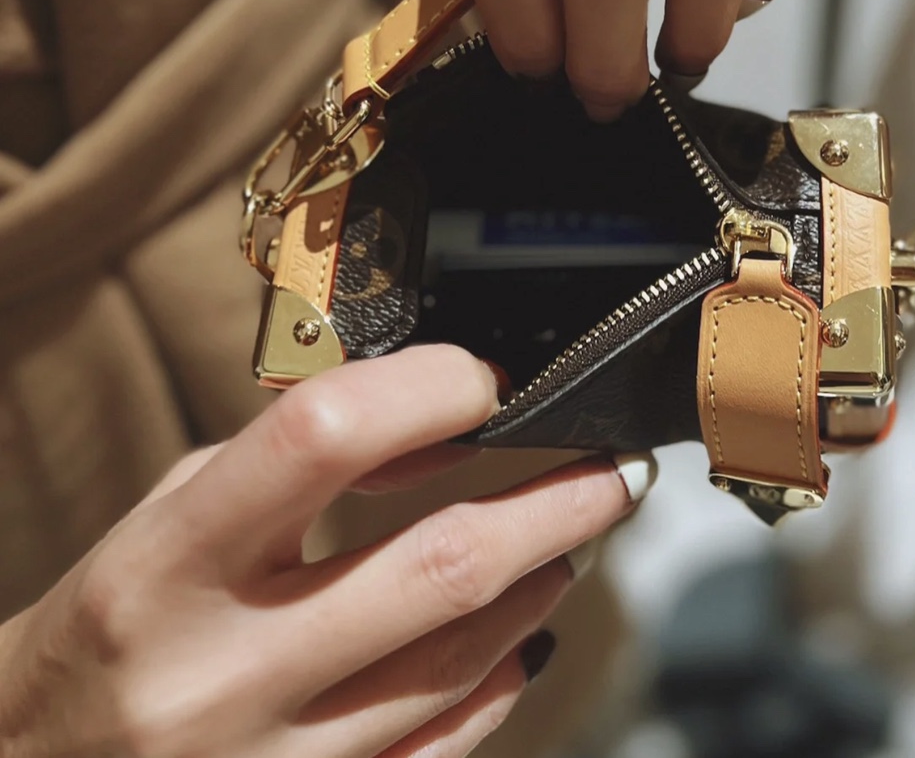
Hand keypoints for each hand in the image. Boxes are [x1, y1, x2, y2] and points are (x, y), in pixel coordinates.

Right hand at [0, 346, 653, 756]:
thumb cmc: (112, 621)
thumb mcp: (174, 511)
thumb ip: (291, 465)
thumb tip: (430, 424)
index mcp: (166, 567)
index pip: (319, 440)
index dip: (426, 391)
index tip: (485, 382)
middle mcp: (218, 674)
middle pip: (440, 566)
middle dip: (559, 506)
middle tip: (614, 471)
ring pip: (464, 661)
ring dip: (544, 584)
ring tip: (575, 537)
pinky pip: (447, 747)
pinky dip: (504, 678)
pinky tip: (524, 633)